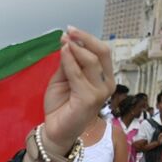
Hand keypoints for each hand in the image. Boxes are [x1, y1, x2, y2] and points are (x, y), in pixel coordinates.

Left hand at [41, 27, 114, 156]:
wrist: (55, 130)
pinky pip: (78, 74)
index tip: (70, 30)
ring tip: (64, 41)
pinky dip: (70, 61)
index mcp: (104, 78)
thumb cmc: (61, 106)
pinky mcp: (90, 99)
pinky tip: (63, 52)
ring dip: (76, 48)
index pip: (102, 53)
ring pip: (91, 61)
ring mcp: (100, 92)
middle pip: (102, 53)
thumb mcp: (64, 79)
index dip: (87, 39)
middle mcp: (106, 84)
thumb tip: (68, 43)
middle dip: (84, 39)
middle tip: (69, 31)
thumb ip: (69, 64)